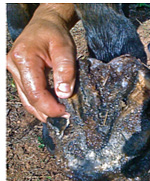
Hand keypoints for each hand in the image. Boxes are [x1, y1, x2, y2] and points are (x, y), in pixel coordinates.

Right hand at [7, 4, 78, 121]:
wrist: (44, 25)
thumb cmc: (55, 34)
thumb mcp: (66, 48)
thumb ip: (66, 70)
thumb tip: (64, 94)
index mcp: (24, 58)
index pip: (36, 93)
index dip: (51, 107)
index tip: (66, 113)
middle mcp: (14, 66)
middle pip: (30, 99)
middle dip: (48, 112)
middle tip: (65, 116)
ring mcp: (13, 71)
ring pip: (27, 100)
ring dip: (43, 110)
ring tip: (59, 114)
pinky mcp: (18, 74)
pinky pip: (27, 94)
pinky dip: (39, 103)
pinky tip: (51, 106)